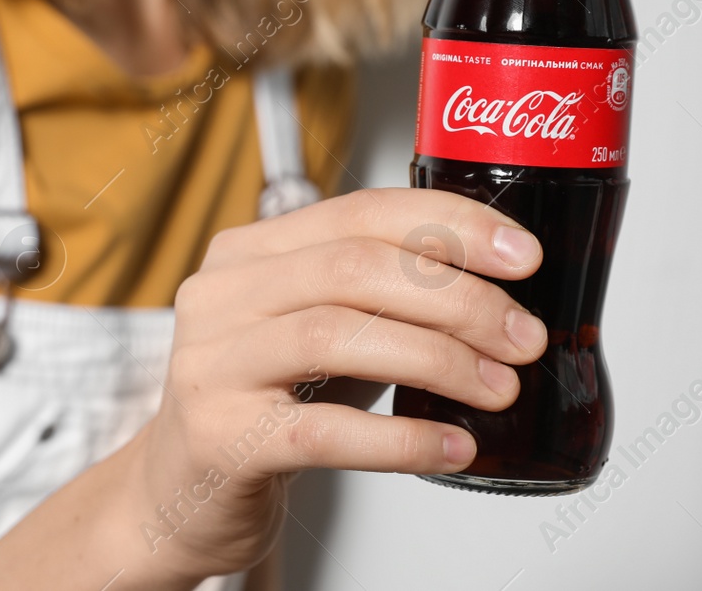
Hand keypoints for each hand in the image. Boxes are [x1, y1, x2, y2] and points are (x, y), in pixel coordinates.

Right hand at [119, 188, 546, 583]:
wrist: (180, 489)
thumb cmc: (265, 401)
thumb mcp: (316, 329)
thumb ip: (378, 294)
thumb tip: (500, 288)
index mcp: (250, 251)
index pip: (361, 212)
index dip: (449, 225)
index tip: (520, 254)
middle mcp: (223, 295)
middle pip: (355, 268)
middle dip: (458, 299)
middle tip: (521, 336)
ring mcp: (214, 364)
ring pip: (338, 336)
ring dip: (439, 360)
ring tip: (499, 389)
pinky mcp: (222, 438)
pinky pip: (325, 431)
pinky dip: (401, 439)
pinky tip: (452, 446)